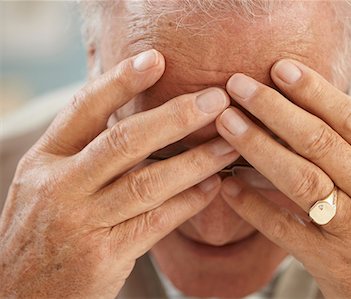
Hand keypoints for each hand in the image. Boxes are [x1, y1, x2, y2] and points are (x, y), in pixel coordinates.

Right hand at [0, 50, 237, 297]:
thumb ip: (83, 156)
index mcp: (44, 161)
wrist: (21, 296)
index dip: (121, 82)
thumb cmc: (41, 235)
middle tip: (216, 99)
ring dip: (195, 161)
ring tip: (229, 144)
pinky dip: (188, 202)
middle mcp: (59, 186)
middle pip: (123, 140)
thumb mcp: (46, 186)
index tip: (157, 60)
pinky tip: (213, 187)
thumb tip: (137, 122)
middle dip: (175, 117)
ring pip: (147, 182)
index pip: (84, 110)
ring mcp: (81, 222)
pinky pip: (156, 222)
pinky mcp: (103, 256)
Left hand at [216, 59, 350, 297]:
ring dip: (258, 147)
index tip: (280, 68)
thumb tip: (316, 109)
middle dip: (274, 109)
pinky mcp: (329, 262)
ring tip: (227, 123)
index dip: (313, 90)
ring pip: (300, 179)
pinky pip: (283, 229)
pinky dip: (252, 206)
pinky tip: (227, 186)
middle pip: (319, 141)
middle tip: (238, 85)